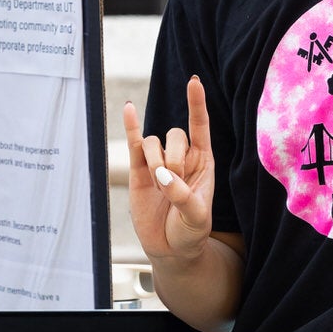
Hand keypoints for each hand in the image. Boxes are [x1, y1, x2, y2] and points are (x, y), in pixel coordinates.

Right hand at [122, 76, 216, 263]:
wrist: (171, 250)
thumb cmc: (191, 232)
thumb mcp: (197, 218)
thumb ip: (184, 196)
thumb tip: (162, 176)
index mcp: (203, 162)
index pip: (200, 125)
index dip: (196, 103)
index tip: (193, 82)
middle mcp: (182, 157)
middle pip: (175, 134)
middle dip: (172, 157)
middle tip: (173, 183)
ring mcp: (158, 163)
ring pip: (153, 142)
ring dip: (155, 161)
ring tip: (159, 187)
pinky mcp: (138, 171)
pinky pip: (134, 144)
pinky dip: (130, 126)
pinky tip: (129, 108)